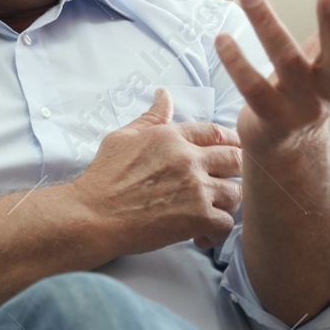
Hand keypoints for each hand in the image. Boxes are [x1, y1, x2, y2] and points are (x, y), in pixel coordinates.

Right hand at [66, 87, 242, 256]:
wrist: (93, 215)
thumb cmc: (103, 178)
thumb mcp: (122, 138)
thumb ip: (150, 117)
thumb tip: (164, 94)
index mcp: (171, 137)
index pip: (216, 132)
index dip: (230, 141)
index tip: (231, 150)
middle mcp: (188, 159)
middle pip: (236, 158)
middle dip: (236, 170)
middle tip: (226, 181)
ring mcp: (196, 189)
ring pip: (236, 192)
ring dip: (226, 202)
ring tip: (212, 210)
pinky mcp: (198, 218)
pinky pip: (226, 223)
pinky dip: (217, 232)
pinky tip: (201, 234)